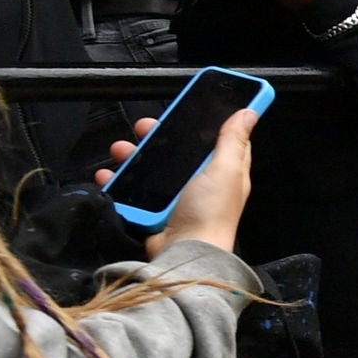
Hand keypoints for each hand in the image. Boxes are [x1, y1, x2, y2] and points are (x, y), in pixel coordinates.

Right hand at [101, 106, 255, 256]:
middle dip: (159, 137)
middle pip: (179, 151)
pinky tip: (108, 173)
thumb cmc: (211, 212)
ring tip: (120, 149)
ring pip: (152, 168)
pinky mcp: (155, 211)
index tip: (191, 106)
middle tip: (144, 127)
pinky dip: (119, 180)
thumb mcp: (225, 169)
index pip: (220, 140)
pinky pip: (133, 190)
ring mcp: (177, 197)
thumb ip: (233, 140)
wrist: (185, 252)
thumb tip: (249, 113)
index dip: (208, 122)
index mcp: (224, 171)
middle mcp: (202, 183)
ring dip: (133, 155)